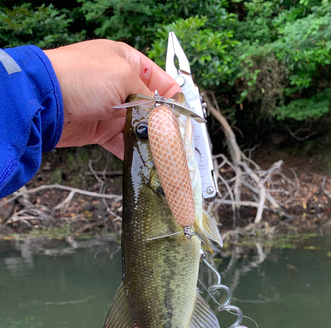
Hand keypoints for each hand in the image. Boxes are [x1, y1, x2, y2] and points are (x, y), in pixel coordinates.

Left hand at [44, 39, 180, 158]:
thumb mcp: (124, 77)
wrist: (46, 100)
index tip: (184, 117)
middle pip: (152, 109)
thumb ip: (149, 96)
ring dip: (150, 141)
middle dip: (164, 124)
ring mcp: (111, 109)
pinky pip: (124, 143)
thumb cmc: (80, 77)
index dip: (174, 99)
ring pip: (139, 128)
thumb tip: (165, 114)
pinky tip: (146, 159)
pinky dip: (135, 152)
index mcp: (129, 63)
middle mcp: (121, 86)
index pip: (161, 81)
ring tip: (164, 153)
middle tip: (176, 139)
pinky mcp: (101, 130)